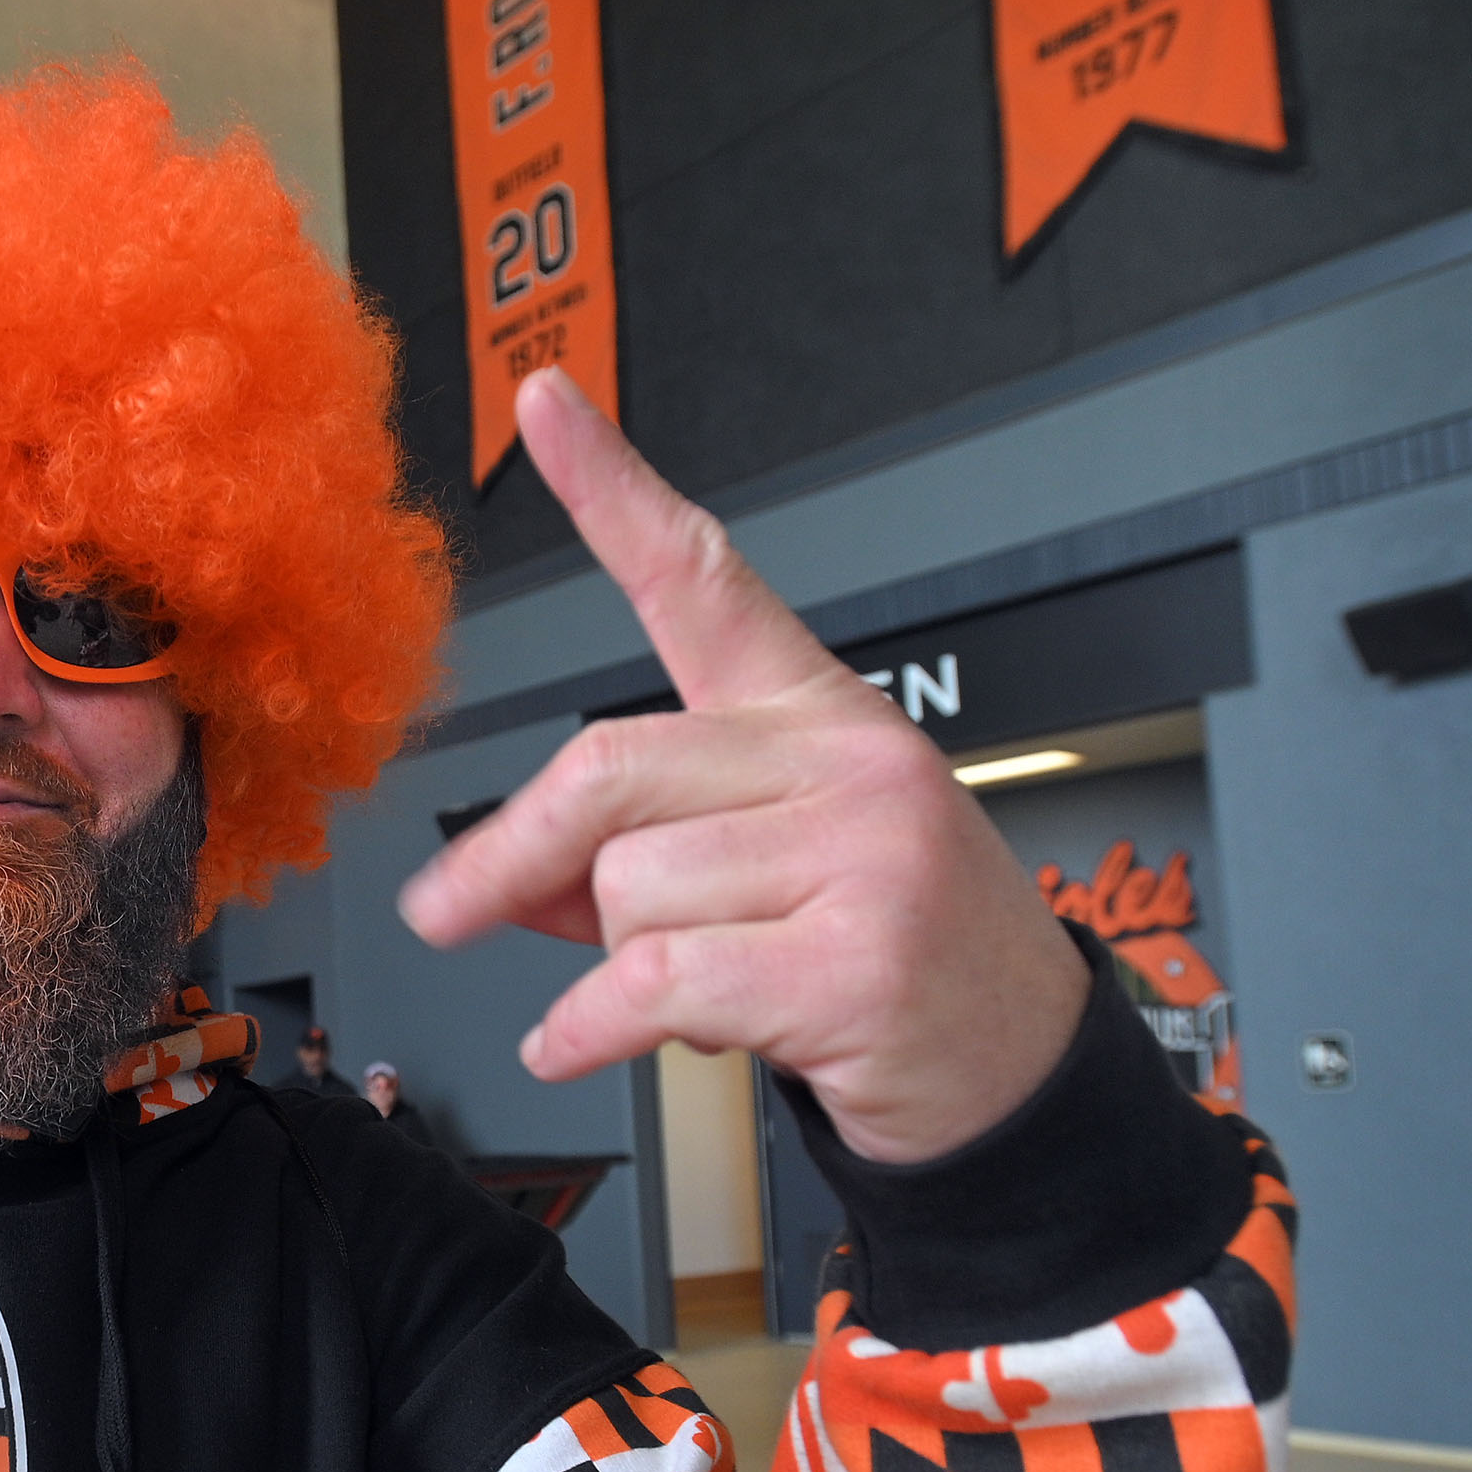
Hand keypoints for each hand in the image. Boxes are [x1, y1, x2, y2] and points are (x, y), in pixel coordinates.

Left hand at [398, 369, 1089, 1164]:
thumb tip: (507, 875)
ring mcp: (864, 854)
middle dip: (512, 858)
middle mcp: (848, 760)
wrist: (1016, 1072)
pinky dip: (591, 1030)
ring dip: (616, 966)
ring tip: (692, 992)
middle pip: (606, 772)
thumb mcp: (769, 877)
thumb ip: (634, 852)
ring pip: (626, 891)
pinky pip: (651, 983)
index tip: (543, 400)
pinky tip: (581, 1043)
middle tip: (454, 912)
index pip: (702, 579)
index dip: (612, 487)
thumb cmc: (891, 960)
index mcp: (818, 716)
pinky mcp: (854, 961)